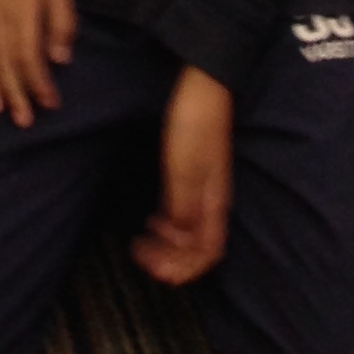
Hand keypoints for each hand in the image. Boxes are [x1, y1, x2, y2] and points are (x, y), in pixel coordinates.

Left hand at [133, 63, 230, 286]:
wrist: (203, 84)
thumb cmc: (193, 124)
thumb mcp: (183, 169)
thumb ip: (183, 209)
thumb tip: (182, 244)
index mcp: (213, 204)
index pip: (206, 254)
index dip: (181, 269)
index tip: (151, 267)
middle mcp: (213, 201)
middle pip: (199, 249)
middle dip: (171, 261)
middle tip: (139, 254)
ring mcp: (206, 187)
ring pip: (191, 233)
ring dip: (168, 246)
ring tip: (142, 241)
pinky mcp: (196, 173)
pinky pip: (185, 214)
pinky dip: (168, 226)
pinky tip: (153, 219)